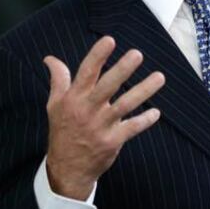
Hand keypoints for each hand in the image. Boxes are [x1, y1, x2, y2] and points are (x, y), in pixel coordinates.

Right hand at [44, 36, 165, 199]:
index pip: (86, 73)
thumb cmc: (62, 131)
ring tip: (159, 77)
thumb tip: (50, 59)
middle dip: (122, 69)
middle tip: (138, 54)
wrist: (66, 168)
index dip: (97, 56)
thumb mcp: (55, 105)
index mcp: (73, 98)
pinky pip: (131, 128)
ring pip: (124, 105)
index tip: (110, 40)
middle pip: (107, 86)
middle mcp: (87, 110)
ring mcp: (100, 126)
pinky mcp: (112, 141)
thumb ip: (58, 80)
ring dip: (143, 91)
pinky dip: (144, 120)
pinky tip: (156, 112)